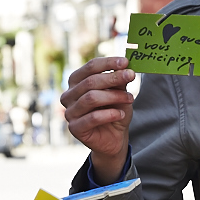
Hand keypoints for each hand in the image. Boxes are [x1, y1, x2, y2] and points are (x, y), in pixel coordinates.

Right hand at [61, 57, 135, 182]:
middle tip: (131, 76)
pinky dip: (110, 114)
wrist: (114, 138)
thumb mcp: (119, 93)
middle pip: (90, 81)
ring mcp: (69, 112)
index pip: (90, 67)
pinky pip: (93, 117)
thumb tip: (125, 67)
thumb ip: (119, 81)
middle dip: (113, 78)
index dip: (108, 63)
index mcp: (76, 82)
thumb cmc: (114, 111)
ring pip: (91, 98)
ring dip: (114, 96)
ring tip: (130, 99)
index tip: (126, 62)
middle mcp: (69, 95)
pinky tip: (121, 114)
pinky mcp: (74, 128)